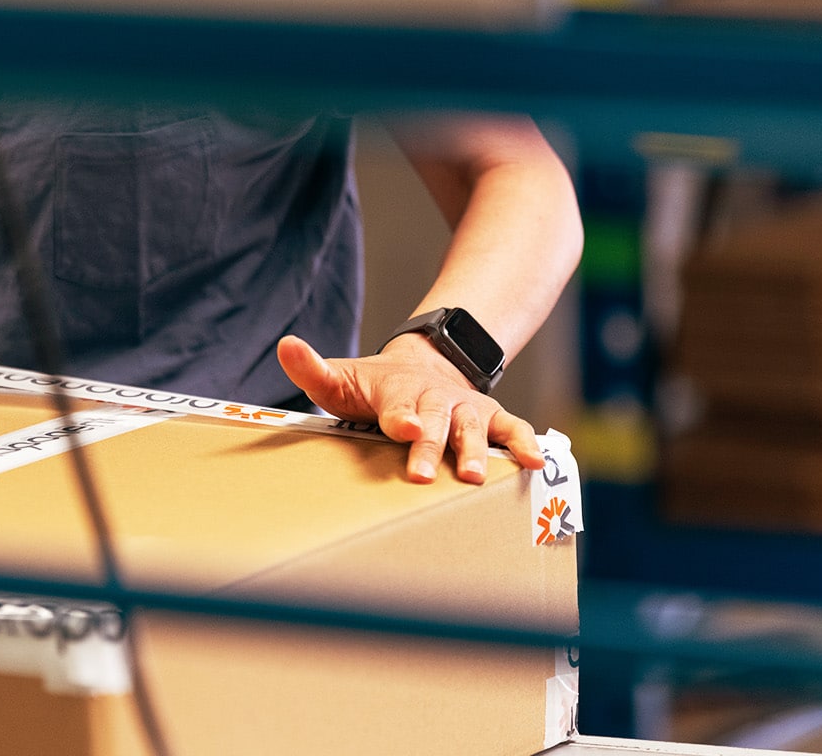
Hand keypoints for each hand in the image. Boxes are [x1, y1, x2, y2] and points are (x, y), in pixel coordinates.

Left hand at [277, 334, 544, 483]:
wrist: (424, 365)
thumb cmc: (374, 387)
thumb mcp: (341, 377)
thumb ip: (312, 369)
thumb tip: (285, 345)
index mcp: (397, 391)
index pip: (398, 406)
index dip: (402, 417)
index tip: (404, 428)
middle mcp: (435, 398)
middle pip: (435, 423)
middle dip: (431, 447)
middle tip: (423, 474)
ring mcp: (465, 408)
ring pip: (472, 428)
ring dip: (475, 452)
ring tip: (474, 477)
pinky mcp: (490, 418)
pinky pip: (511, 429)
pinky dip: (525, 443)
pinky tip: (536, 464)